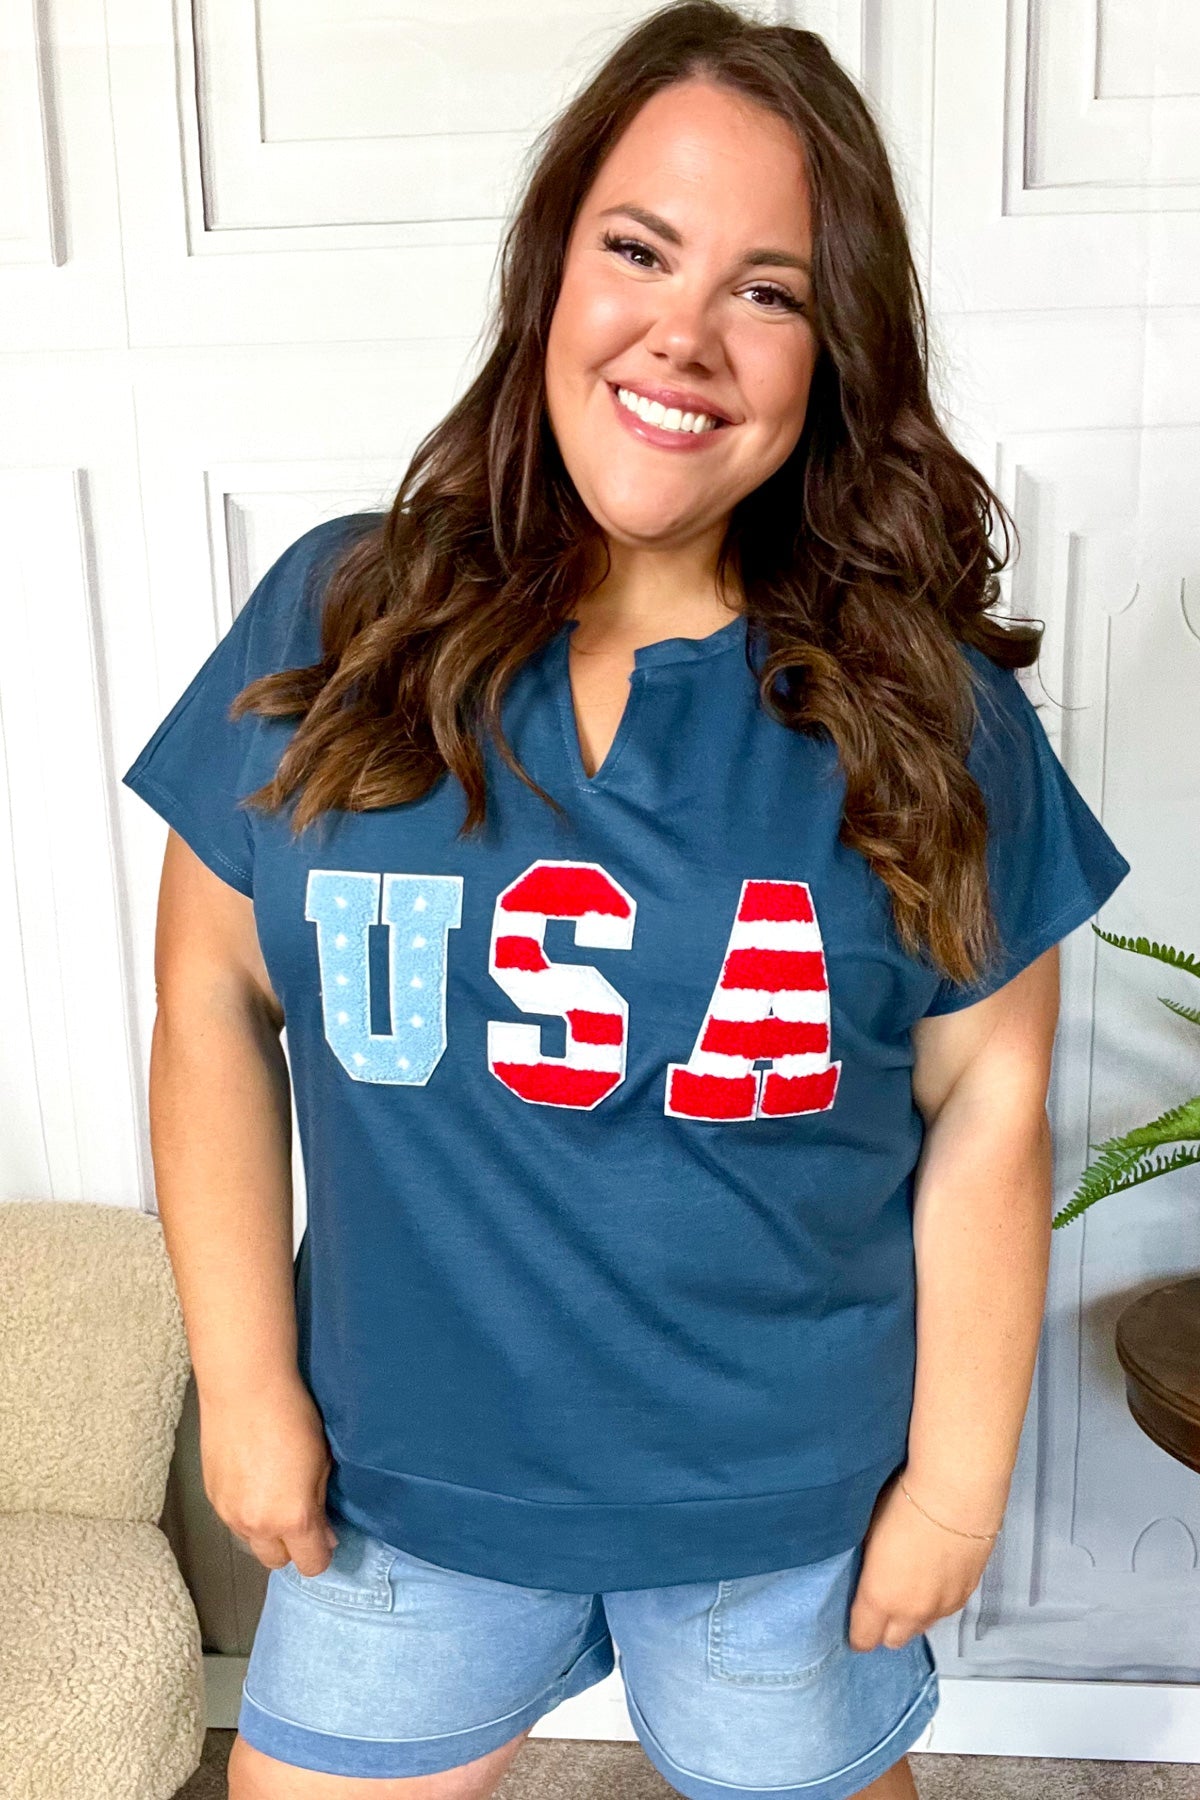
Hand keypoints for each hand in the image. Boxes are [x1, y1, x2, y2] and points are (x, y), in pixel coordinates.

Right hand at [197, 1375, 339, 1576]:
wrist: (245, 1389)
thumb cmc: (293, 1418)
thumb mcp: (322, 1463)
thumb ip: (321, 1505)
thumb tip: (325, 1534)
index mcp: (292, 1518)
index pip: (311, 1565)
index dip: (322, 1552)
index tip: (326, 1535)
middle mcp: (258, 1525)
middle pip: (277, 1562)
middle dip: (292, 1547)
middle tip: (300, 1515)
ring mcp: (229, 1514)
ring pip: (252, 1542)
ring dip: (266, 1530)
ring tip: (275, 1494)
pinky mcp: (212, 1498)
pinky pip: (234, 1521)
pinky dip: (247, 1512)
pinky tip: (254, 1481)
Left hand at [847, 1465, 1001, 1650]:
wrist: (955, 1494)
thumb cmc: (904, 1504)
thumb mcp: (869, 1534)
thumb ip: (869, 1569)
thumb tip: (868, 1576)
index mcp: (879, 1598)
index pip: (863, 1639)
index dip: (857, 1632)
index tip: (856, 1619)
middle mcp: (911, 1612)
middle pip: (893, 1641)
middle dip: (884, 1628)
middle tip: (881, 1603)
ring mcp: (941, 1606)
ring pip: (921, 1627)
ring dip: (912, 1616)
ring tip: (909, 1586)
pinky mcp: (965, 1594)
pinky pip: (944, 1612)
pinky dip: (936, 1603)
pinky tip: (934, 1576)